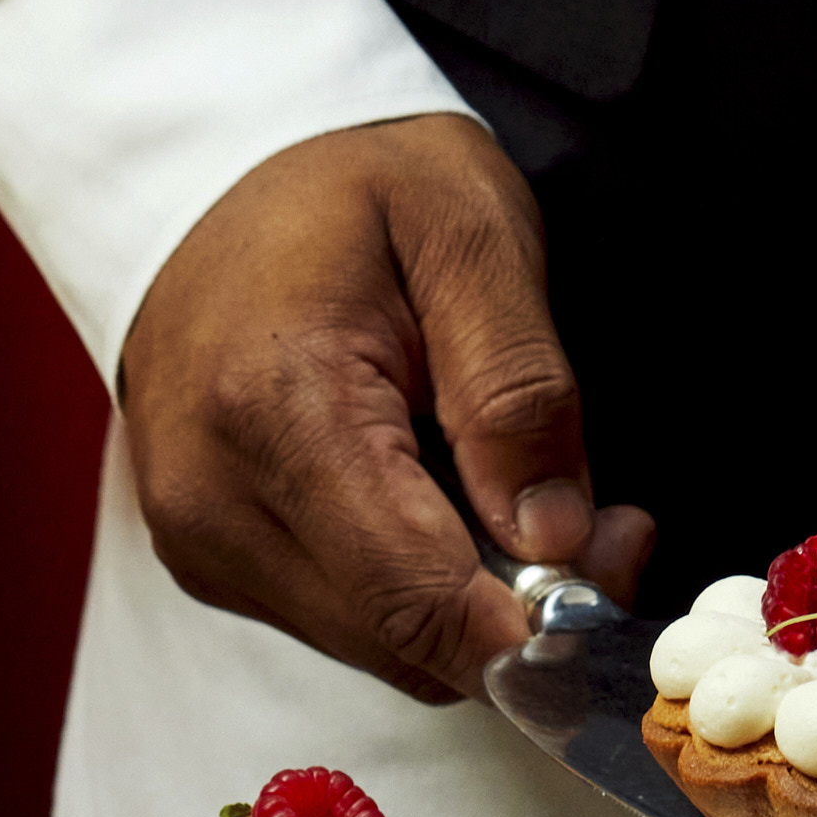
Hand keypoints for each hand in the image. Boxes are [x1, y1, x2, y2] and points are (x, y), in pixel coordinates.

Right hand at [117, 116, 656, 703]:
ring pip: (381, 645)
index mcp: (274, 406)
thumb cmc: (347, 186)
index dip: (534, 624)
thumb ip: (520, 387)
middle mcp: (215, 497)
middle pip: (406, 638)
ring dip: (471, 598)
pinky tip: (438, 497)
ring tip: (514, 487)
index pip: (415, 594)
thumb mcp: (469, 231)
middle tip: (599, 519)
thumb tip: (555, 538)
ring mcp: (201, 538)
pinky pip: (344, 618)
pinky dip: (414, 583)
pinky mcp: (208, 556)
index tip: (615, 564)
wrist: (210, 172)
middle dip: (520, 608)